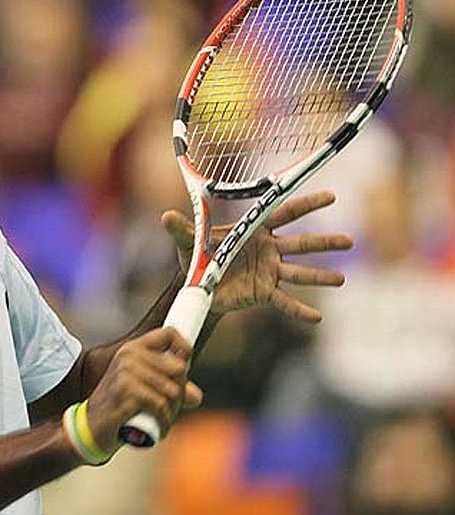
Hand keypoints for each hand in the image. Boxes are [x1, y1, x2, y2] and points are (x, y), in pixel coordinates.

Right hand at [85, 328, 202, 452]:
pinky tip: (158, 428)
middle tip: (168, 408)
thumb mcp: (143, 391)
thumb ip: (169, 388)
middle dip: (179, 394)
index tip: (184, 370)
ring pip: (172, 391)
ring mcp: (126, 372)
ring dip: (171, 411)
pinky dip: (164, 421)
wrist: (90, 427)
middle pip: (178, 368)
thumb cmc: (118, 407)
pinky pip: (161, 405)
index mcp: (133, 349)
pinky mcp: (126, 391)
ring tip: (160, 419)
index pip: (169, 333)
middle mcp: (129, 355)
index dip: (185, 349)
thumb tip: (195, 395)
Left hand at [164, 190, 352, 320]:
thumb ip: (181, 229)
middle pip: (302, 243)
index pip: (285, 213)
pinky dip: (300, 310)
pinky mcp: (263, 293)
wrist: (197, 284)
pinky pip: (284, 302)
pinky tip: (317, 317)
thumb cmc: (197, 256)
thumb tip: (165, 216)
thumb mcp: (188, 241)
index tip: (331, 196)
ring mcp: (269, 272)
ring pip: (299, 273)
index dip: (308, 204)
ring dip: (320, 276)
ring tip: (341, 280)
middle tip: (350, 241)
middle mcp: (268, 249)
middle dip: (325, 242)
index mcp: (255, 230)